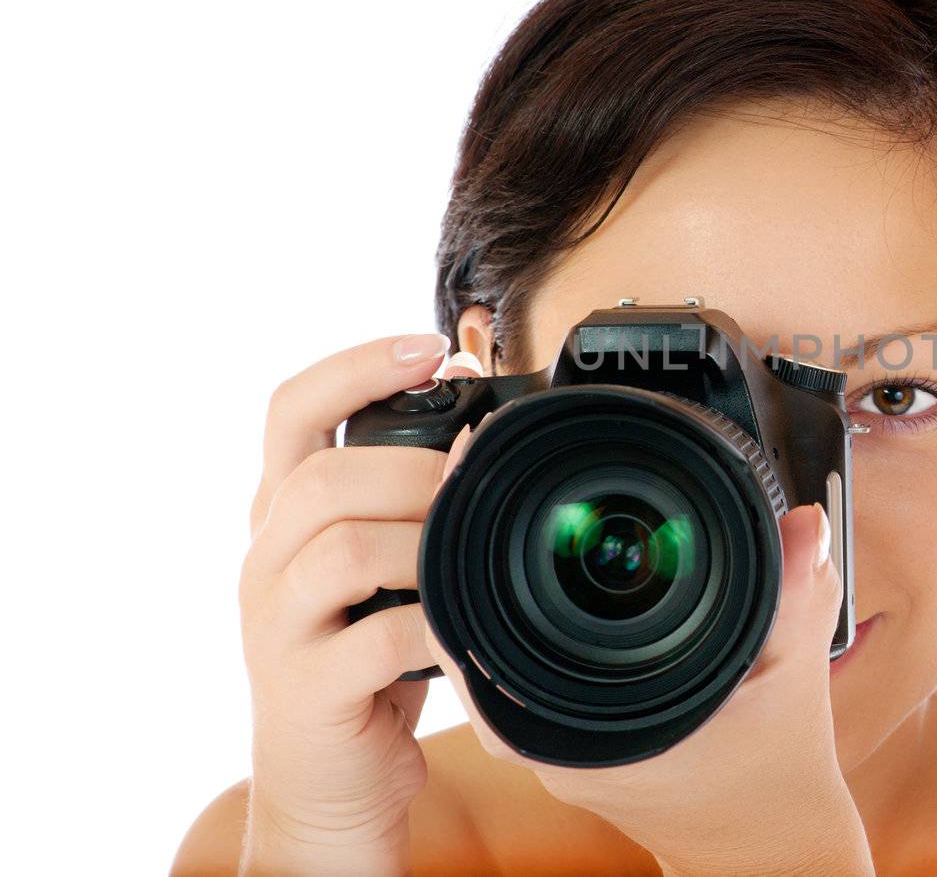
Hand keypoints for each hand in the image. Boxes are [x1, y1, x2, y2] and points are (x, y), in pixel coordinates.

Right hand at [237, 333, 475, 874]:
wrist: (330, 780)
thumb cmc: (372, 656)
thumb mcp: (385, 565)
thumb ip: (411, 500)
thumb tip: (483, 426)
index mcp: (283, 513)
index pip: (290, 410)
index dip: (356, 366)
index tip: (431, 344)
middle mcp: (266, 558)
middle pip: (322, 477)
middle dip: (413, 471)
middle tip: (473, 485)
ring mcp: (275, 626)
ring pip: (342, 548)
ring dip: (426, 543)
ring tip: (471, 559)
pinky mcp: (304, 691)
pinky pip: (373, 641)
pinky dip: (435, 627)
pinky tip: (466, 629)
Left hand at [432, 480, 873, 875]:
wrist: (768, 843)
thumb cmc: (775, 776)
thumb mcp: (793, 676)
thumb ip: (795, 595)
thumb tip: (802, 522)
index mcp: (585, 731)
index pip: (481, 633)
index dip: (465, 549)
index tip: (465, 474)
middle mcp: (552, 740)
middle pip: (473, 627)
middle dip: (474, 541)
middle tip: (473, 462)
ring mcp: (554, 739)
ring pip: (491, 641)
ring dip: (493, 572)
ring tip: (494, 493)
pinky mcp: (568, 731)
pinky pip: (523, 656)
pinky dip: (526, 604)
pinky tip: (538, 554)